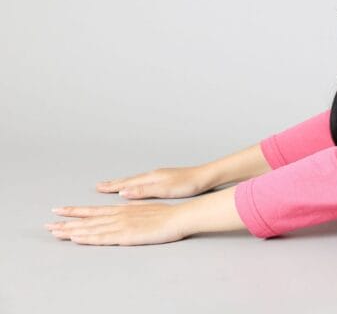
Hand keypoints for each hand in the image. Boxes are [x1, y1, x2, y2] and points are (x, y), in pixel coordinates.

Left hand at [45, 202, 187, 245]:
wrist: (178, 217)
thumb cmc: (167, 215)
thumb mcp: (146, 210)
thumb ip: (132, 212)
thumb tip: (122, 211)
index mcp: (122, 210)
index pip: (94, 211)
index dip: (76, 211)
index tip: (60, 211)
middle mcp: (118, 215)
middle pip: (87, 219)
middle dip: (66, 222)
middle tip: (48, 224)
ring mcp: (120, 225)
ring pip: (90, 229)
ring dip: (71, 231)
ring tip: (54, 233)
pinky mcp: (125, 235)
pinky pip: (102, 238)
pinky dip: (87, 238)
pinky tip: (75, 239)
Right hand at [95, 166, 213, 198]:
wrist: (206, 176)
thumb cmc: (188, 184)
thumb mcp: (164, 190)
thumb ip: (143, 191)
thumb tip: (122, 192)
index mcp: (150, 178)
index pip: (126, 183)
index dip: (112, 187)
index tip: (98, 188)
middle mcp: (153, 175)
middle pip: (129, 180)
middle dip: (114, 183)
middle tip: (100, 185)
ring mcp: (160, 176)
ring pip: (136, 180)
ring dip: (123, 183)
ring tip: (114, 185)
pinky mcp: (167, 179)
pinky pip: (144, 181)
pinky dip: (135, 184)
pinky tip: (137, 186)